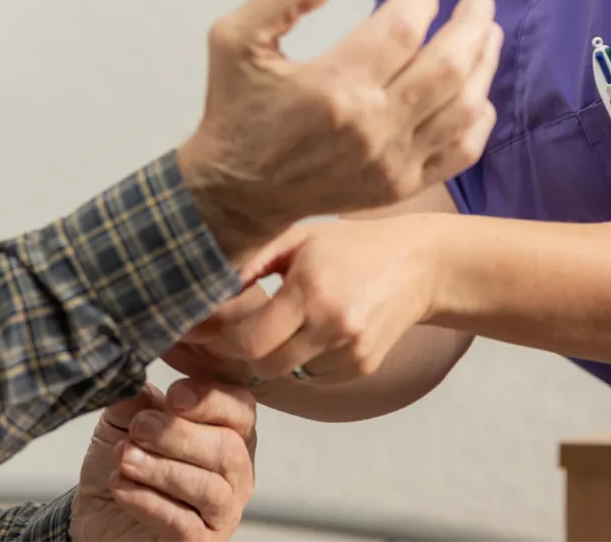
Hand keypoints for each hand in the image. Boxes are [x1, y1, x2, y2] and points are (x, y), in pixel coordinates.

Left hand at [70, 379, 256, 539]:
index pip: (239, 409)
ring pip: (209, 489)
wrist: (101, 508)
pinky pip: (184, 525)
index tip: (173, 396)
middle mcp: (235, 471)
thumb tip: (145, 392)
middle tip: (139, 428)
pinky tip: (121, 486)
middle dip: (179, 435)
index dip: (209, 400)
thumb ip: (138, 402)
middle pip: (228, 449)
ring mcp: (223, 511)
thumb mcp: (124, 419)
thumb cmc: (124, 457)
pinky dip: (148, 502)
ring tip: (125, 458)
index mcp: (226, 428)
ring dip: (161, 470)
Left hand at [170, 216, 441, 384]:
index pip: (249, 337)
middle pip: (262, 362)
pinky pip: (311, 373)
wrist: (418, 265)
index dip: (216, 339)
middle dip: (231, 353)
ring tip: (248, 329)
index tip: (192, 328)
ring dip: (261, 357)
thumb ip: (253, 258)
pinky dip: (294, 358)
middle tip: (208, 338)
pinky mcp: (362, 367)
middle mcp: (333, 326)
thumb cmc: (349, 243)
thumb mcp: (299, 236)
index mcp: (311, 289)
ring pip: (284, 371)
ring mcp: (351, 352)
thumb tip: (207, 280)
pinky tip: (297, 331)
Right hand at [178, 0, 500, 264]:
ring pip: (463, 106)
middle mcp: (371, 124)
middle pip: (446, 65)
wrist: (236, 192)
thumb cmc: (236, 107)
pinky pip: (460, 151)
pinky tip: (479, 93)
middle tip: (478, 0)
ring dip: (483, 64)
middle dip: (471, 24)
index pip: (400, 28)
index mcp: (331, 83)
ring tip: (487, 34)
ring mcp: (391, 160)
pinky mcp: (400, 185)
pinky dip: (479, 119)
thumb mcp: (234, 38)